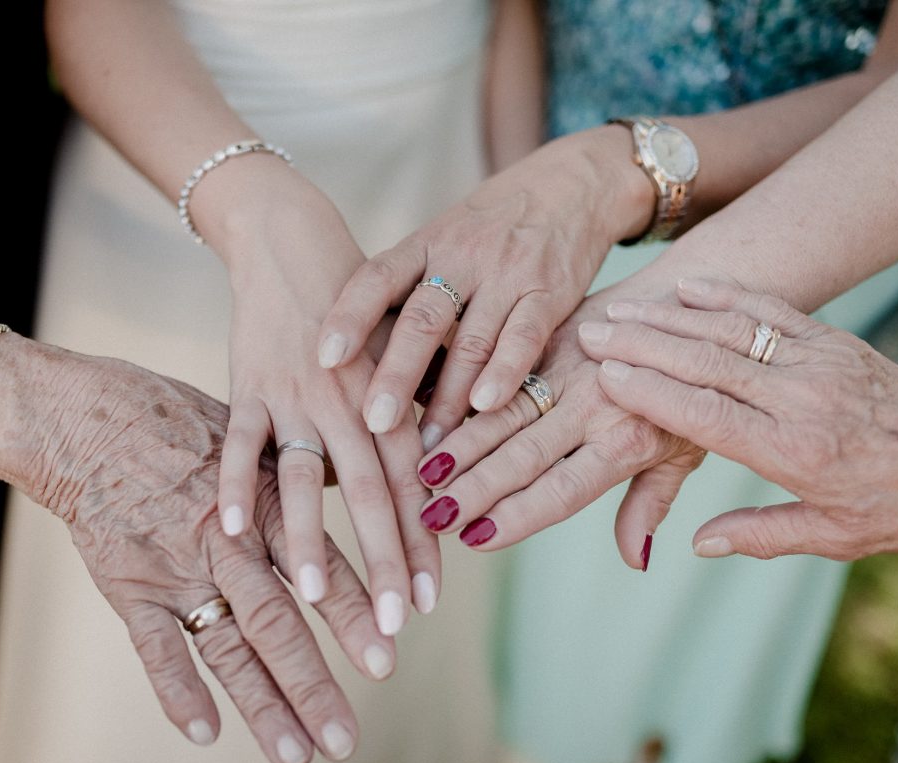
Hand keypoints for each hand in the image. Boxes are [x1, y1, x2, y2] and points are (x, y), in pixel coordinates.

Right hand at [10, 347, 397, 762]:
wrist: (89, 417)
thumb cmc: (180, 421)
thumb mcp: (254, 434)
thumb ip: (302, 476)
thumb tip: (357, 488)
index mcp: (264, 500)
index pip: (320, 567)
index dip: (354, 615)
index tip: (389, 659)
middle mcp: (226, 539)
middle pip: (277, 619)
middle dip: (314, 682)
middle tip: (346, 737)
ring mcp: (176, 566)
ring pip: (224, 642)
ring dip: (261, 701)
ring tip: (297, 754)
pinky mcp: (129, 584)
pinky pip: (154, 646)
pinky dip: (177, 690)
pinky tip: (206, 731)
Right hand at [208, 168, 436, 629]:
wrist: (294, 244)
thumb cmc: (357, 309)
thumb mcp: (395, 360)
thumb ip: (408, 421)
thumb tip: (434, 487)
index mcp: (390, 404)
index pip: (413, 487)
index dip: (421, 546)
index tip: (425, 604)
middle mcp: (352, 406)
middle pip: (372, 495)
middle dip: (381, 562)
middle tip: (389, 627)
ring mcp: (299, 396)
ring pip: (308, 475)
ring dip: (309, 535)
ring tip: (312, 594)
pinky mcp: (250, 383)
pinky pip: (242, 439)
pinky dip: (237, 480)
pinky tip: (230, 528)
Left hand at [316, 127, 651, 451]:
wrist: (574, 183)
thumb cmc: (494, 226)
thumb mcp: (445, 240)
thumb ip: (411, 289)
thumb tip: (362, 361)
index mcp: (425, 244)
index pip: (376, 278)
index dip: (348, 318)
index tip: (323, 360)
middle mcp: (461, 256)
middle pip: (421, 320)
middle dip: (394, 375)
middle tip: (374, 423)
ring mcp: (507, 273)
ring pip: (470, 341)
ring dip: (448, 397)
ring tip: (428, 444)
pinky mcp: (549, 291)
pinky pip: (522, 338)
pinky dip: (503, 374)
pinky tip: (485, 408)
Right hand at [412, 292, 704, 569]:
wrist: (691, 301)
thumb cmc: (692, 389)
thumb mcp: (686, 452)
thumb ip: (651, 503)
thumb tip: (637, 562)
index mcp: (626, 441)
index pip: (563, 489)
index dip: (517, 516)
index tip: (473, 539)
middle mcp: (594, 405)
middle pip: (523, 453)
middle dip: (473, 486)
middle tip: (428, 513)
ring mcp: (569, 367)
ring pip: (502, 410)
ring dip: (458, 443)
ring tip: (418, 470)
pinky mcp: (551, 336)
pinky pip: (499, 369)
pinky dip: (462, 393)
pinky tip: (426, 411)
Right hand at [580, 278, 897, 560]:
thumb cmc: (892, 506)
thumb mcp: (830, 536)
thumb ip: (758, 536)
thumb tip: (693, 544)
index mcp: (794, 451)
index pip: (707, 415)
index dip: (653, 394)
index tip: (607, 376)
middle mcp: (802, 398)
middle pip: (707, 363)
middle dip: (643, 346)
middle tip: (594, 333)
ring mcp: (817, 361)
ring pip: (731, 331)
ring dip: (669, 317)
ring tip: (620, 309)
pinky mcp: (831, 340)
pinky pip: (769, 309)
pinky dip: (725, 295)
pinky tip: (686, 285)